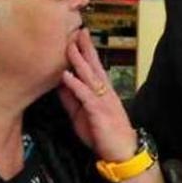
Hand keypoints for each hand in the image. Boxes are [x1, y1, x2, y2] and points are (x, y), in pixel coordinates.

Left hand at [59, 31, 137, 161]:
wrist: (121, 151)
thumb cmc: (103, 134)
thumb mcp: (82, 114)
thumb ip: (72, 99)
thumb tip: (60, 84)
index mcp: (102, 91)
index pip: (94, 67)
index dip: (86, 52)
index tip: (78, 37)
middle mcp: (104, 92)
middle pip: (94, 66)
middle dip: (85, 48)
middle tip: (78, 31)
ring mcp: (102, 100)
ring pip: (89, 76)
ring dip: (79, 61)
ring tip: (70, 46)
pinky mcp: (98, 111)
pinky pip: (85, 95)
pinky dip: (75, 84)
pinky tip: (66, 75)